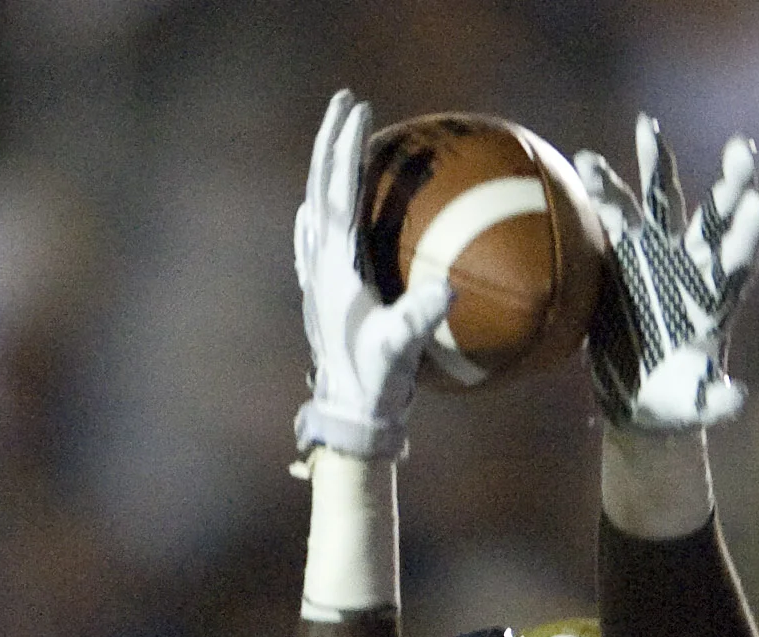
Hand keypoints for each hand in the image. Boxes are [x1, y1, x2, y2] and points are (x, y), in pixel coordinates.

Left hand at [294, 89, 454, 459]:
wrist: (348, 413)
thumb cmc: (376, 380)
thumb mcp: (401, 347)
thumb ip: (419, 318)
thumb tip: (445, 291)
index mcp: (336, 265)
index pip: (339, 191)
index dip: (346, 148)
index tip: (359, 110)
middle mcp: (320, 264)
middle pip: (320, 186)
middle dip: (331, 141)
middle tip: (346, 101)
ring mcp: (316, 278)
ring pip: (314, 206)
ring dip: (324, 170)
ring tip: (335, 142)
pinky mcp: (320, 294)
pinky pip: (314, 238)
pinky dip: (316, 211)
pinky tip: (314, 209)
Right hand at [576, 116, 758, 432]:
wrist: (642, 399)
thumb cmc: (674, 407)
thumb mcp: (694, 408)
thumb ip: (714, 402)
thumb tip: (737, 399)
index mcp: (715, 302)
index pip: (739, 262)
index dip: (748, 234)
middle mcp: (692, 270)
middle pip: (716, 219)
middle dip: (730, 184)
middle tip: (744, 149)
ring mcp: (657, 259)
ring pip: (661, 204)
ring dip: (656, 165)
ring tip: (647, 125)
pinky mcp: (622, 260)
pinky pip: (614, 218)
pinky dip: (602, 190)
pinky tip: (584, 159)